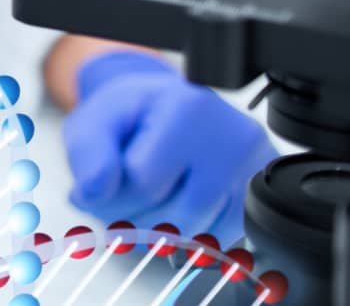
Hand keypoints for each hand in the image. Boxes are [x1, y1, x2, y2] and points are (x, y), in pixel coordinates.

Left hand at [65, 51, 274, 243]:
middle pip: (174, 215)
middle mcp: (234, 137)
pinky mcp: (262, 195)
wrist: (165, 109)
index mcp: (188, 109)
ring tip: (150, 196)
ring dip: (161, 230)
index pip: (143, 183)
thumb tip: (93, 193)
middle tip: (124, 193)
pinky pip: (220, 241)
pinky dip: (190, 234)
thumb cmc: (131, 116)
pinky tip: (177, 204)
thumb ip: (88, 155)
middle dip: (134, 217)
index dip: (111, 195)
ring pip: (197, 235)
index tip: (103, 183)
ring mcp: (255, 168)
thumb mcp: (94, 121)